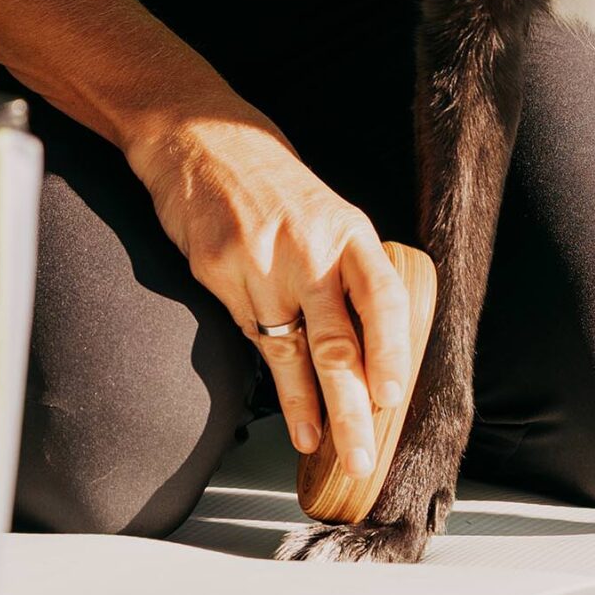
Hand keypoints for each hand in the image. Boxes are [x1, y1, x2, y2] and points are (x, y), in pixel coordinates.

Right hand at [127, 108, 412, 479]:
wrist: (201, 139)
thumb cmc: (274, 182)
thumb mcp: (327, 213)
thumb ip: (348, 270)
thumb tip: (376, 344)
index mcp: (347, 229)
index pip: (381, 295)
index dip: (391, 347)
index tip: (393, 394)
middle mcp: (307, 249)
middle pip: (336, 342)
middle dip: (352, 408)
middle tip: (363, 455)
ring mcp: (259, 264)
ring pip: (291, 353)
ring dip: (310, 410)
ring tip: (325, 448)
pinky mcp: (217, 276)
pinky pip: (252, 337)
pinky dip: (274, 382)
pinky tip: (290, 413)